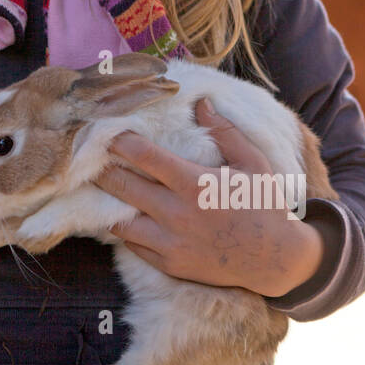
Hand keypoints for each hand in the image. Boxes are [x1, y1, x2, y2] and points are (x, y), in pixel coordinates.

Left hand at [93, 97, 323, 297]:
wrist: (276, 260)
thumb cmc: (264, 205)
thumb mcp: (252, 162)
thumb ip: (224, 131)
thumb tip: (201, 101)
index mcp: (195, 183)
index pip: (144, 156)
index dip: (120, 142)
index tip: (106, 131)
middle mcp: (177, 214)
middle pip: (123, 186)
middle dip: (101, 169)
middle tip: (88, 156)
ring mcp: (171, 242)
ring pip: (119, 220)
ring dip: (107, 201)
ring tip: (97, 185)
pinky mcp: (170, 264)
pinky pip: (132, 244)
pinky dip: (123, 228)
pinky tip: (119, 212)